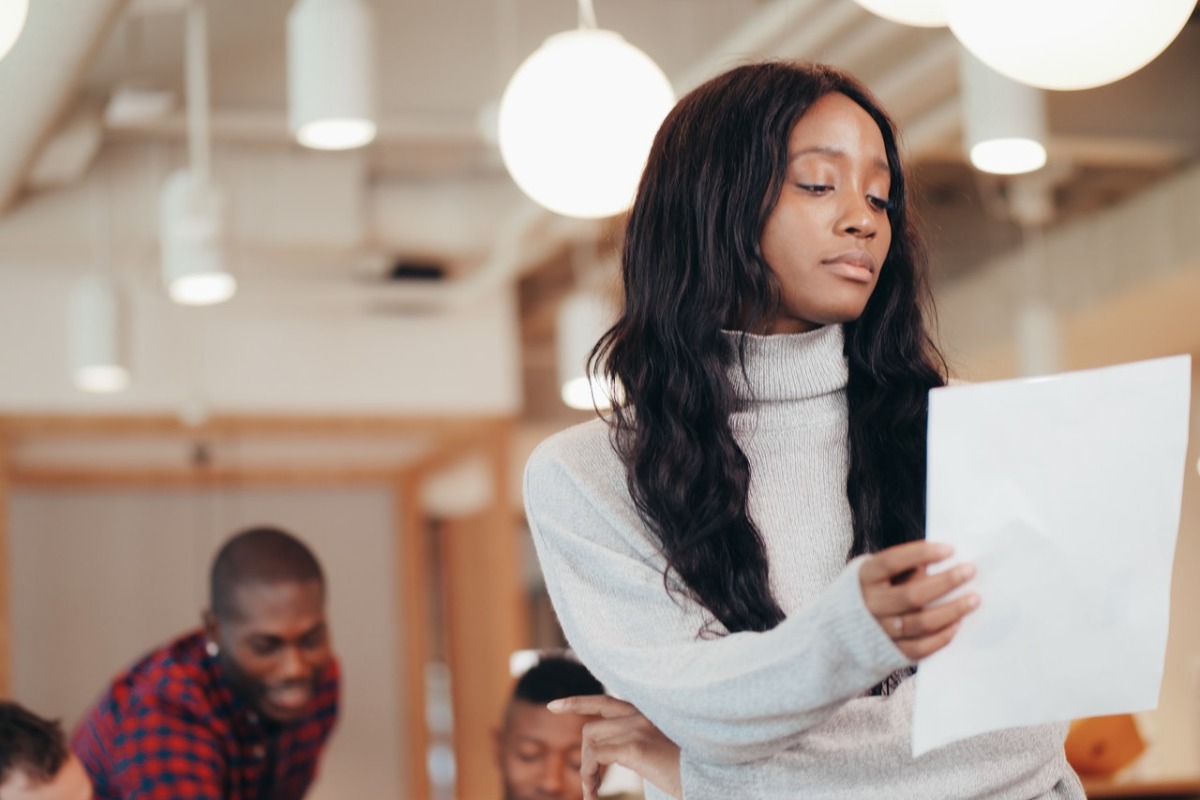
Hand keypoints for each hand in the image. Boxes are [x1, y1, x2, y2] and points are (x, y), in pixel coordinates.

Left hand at [548, 695, 682, 799]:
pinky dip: (590, 776)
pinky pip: (597, 757)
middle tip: (589, 785)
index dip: (577, 702)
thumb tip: (604, 752)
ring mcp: (637, 727)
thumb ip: (633, 741)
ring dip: (586, 771)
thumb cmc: (688, 768)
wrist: (712, 777)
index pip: (604, 701)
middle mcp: (641, 714)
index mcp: (646, 712)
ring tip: (592, 793)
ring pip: (591, 743)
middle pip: (591, 729)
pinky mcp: (635, 746)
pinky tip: (594, 793)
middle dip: (584, 757)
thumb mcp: (658, 749)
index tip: (553, 706)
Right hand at [859, 541, 978, 660]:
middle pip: (911, 595)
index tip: (949, 549)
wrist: (836, 634)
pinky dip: (941, 637)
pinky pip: (920, 648)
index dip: (921, 553)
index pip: (892, 562)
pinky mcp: (890, 653)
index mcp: (863, 578)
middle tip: (970, 571)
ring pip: (920, 623)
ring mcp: (879, 631)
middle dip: (945, 582)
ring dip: (951, 611)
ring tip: (973, 599)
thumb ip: (901, 569)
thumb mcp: (874, 575)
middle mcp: (869, 605)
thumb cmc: (865, 594)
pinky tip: (957, 624)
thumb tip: (938, 562)